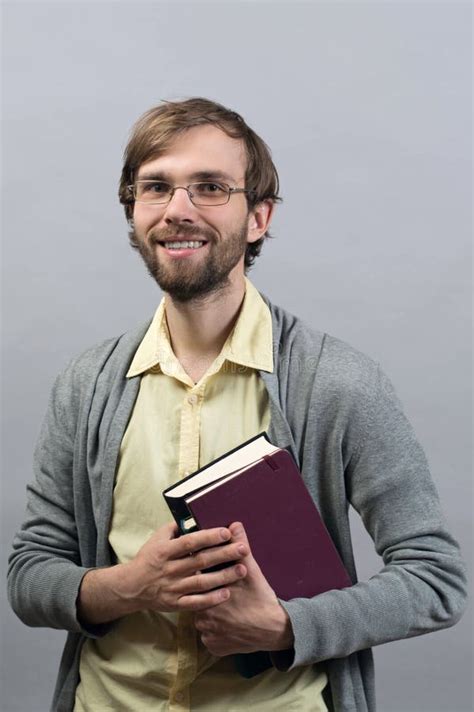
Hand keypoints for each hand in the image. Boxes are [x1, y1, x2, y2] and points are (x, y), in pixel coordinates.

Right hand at [125, 522, 248, 612]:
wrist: (132, 586)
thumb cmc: (148, 558)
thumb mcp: (157, 538)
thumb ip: (174, 528)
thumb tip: (193, 517)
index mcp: (165, 551)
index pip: (190, 542)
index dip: (208, 537)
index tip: (226, 532)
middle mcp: (170, 569)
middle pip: (200, 561)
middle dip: (224, 554)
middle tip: (243, 548)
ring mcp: (173, 588)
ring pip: (201, 583)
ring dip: (223, 576)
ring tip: (241, 570)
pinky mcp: (175, 603)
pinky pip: (195, 602)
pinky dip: (211, 600)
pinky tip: (226, 593)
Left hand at [194, 523, 293, 655]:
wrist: (274, 629)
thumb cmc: (261, 598)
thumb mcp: (251, 571)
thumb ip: (239, 547)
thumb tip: (234, 525)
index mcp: (209, 593)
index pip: (196, 582)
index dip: (203, 578)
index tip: (210, 577)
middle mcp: (203, 615)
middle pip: (197, 601)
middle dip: (207, 596)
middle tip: (224, 596)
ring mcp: (208, 634)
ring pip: (201, 620)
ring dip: (209, 615)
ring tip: (226, 610)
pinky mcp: (214, 647)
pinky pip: (208, 637)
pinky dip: (215, 632)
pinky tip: (227, 625)